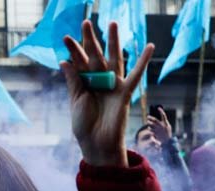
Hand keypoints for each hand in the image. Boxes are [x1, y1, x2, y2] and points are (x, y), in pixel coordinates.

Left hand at [60, 20, 154, 167]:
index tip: (65, 37)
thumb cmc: (83, 126)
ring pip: (114, 59)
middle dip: (90, 39)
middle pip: (95, 56)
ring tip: (112, 23)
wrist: (96, 144)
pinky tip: (150, 46)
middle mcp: (99, 82)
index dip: (73, 50)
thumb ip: (73, 80)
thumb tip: (64, 61)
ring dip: (113, 42)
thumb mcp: (75, 101)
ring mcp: (113, 85)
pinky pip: (136, 74)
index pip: (79, 62)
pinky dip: (143, 61)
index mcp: (85, 84)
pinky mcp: (125, 92)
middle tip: (86, 22)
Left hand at [147, 107, 171, 143]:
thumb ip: (165, 122)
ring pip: (152, 124)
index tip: (158, 108)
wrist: (167, 141)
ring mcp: (158, 130)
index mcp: (166, 123)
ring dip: (149, 123)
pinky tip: (149, 128)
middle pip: (155, 120)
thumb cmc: (167, 133)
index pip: (163, 115)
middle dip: (151, 118)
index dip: (161, 111)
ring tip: (147, 122)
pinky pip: (151, 130)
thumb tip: (162, 117)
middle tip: (147, 116)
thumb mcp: (168, 127)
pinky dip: (149, 128)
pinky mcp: (155, 133)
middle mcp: (162, 126)